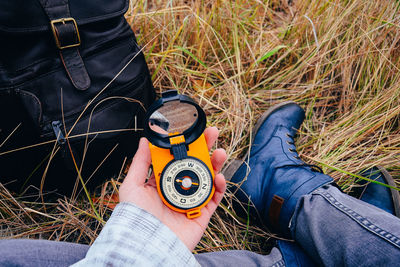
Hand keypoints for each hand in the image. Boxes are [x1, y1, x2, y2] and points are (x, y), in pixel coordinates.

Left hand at [119, 127, 226, 249]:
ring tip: (220, 153)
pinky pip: (214, 198)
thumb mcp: (132, 185)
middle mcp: (177, 189)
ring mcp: (190, 201)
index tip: (193, 132)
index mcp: (162, 181)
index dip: (186, 145)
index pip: (177, 159)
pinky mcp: (201, 214)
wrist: (146, 244)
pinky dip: (219, 187)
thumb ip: (140, 162)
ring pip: (207, 178)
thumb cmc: (135, 217)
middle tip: (213, 134)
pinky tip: (219, 177)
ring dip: (215, 164)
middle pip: (195, 165)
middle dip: (205, 148)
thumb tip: (144, 140)